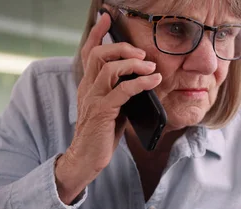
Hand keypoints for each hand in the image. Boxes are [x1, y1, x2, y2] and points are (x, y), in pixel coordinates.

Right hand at [55, 12, 161, 202]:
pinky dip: (141, 82)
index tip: (106, 18)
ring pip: (110, 68)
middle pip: (99, 54)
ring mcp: (93, 99)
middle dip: (122, 47)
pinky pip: (122, 90)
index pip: (88, 52)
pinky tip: (154, 81)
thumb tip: (142, 80)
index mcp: (88, 85)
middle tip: (142, 53)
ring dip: (134, 64)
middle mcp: (87, 88)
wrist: (86, 159)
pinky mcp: (102, 112)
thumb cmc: (100, 134)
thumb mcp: (111, 108)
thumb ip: (121, 92)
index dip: (97, 33)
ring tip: (151, 67)